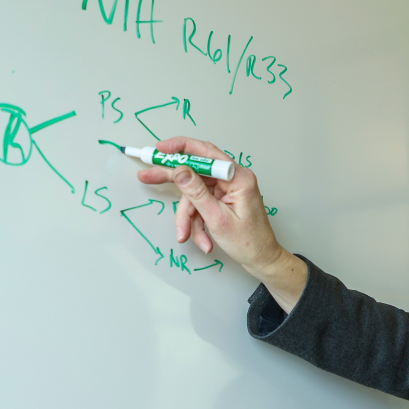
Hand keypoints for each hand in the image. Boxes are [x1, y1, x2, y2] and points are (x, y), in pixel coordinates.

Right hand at [136, 137, 306, 309]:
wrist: (261, 260)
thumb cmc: (249, 242)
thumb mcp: (217, 218)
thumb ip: (196, 192)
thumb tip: (179, 170)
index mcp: (238, 177)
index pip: (205, 152)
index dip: (180, 148)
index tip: (159, 149)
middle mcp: (233, 179)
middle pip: (195, 172)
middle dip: (172, 181)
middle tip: (146, 176)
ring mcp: (227, 190)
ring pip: (194, 195)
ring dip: (188, 218)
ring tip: (187, 236)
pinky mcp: (222, 200)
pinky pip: (200, 206)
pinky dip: (197, 223)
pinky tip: (203, 240)